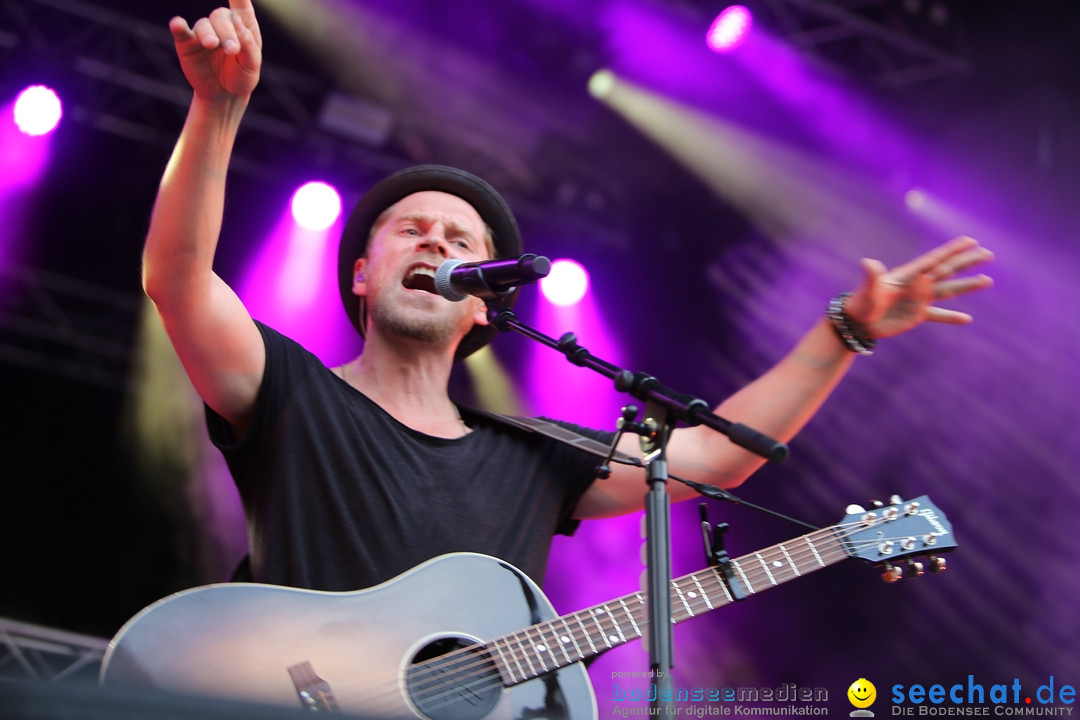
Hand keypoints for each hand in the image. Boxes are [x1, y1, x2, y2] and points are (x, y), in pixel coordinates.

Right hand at [168, 0, 261, 103]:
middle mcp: (222, 25)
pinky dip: (178, 26)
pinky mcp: (187, 43)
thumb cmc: (241, 77)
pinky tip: (178, 24)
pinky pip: (180, 30)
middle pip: (221, 16)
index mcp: (243, 26)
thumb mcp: (251, 65)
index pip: (242, 5)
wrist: (225, 96)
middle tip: (232, 50)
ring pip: (203, 24)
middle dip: (227, 32)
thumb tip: (237, 23)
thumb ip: (248, 44)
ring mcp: (204, 32)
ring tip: (212, 45)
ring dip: (208, 34)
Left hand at [844, 236, 993, 338]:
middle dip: (967, 262)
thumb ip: (872, 276)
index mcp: (907, 275)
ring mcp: (918, 300)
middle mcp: (916, 285)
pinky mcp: (915, 316)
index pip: (934, 260)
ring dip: (967, 286)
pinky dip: (951, 317)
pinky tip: (967, 319)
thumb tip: (869, 263)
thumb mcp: (866, 289)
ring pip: (947, 291)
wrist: (855, 322)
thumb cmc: (859, 303)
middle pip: (947, 271)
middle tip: (988, 254)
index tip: (970, 240)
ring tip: (987, 280)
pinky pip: (937, 315)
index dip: (951, 250)